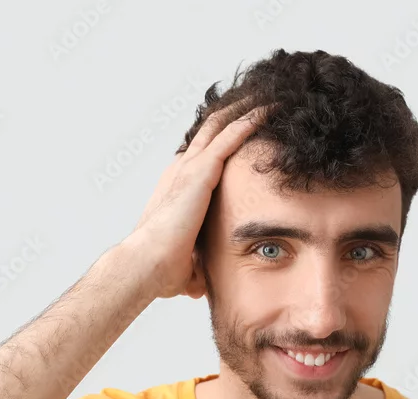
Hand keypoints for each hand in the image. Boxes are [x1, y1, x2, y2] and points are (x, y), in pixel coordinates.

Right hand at [125, 103, 270, 299]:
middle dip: (235, 111)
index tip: (240, 127)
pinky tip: (271, 109)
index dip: (221, 138)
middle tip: (260, 97)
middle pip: (212, 129)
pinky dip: (251, 119)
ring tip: (271, 94)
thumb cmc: (160, 269)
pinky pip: (231, 135)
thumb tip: (198, 285)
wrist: (147, 265)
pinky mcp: (201, 170)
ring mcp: (190, 167)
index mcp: (177, 187)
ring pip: (222, 124)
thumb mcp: (185, 264)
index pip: (203, 155)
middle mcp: (182, 169)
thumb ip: (195, 266)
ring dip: (246, 107)